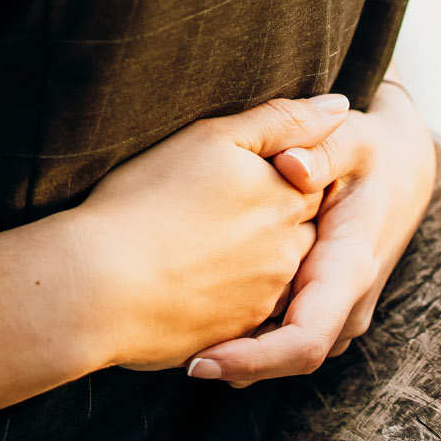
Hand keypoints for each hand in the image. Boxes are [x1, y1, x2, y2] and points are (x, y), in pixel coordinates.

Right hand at [67, 93, 352, 376]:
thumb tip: (341, 104)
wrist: (99, 284)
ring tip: (201, 246)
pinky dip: (226, 296)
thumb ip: (282, 120)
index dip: (285, 173)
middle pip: (300, 231)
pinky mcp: (236, 336)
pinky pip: (247, 314)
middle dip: (273, 221)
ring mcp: (263, 299)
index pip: (313, 181)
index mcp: (286, 199)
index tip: (243, 174)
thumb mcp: (213, 139)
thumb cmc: (147, 200)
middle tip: (220, 211)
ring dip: (251, 261)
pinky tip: (188, 281)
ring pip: (275, 275)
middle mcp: (287, 253)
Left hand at [190, 77, 435, 385]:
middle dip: (229, 362)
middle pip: (284, 359)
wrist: (403, 171)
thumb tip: (291, 166)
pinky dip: (245, 335)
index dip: (252, 359)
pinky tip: (201, 318)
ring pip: (280, 353)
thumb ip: (322, 150)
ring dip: (234, 350)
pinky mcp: (320, 308)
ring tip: (173, 336)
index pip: (304, 341)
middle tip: (163, 353)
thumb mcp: (352, 138)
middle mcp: (345, 307)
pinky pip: (280, 336)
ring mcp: (336, 314)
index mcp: (349, 270)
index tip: (199, 360)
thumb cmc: (371, 153)